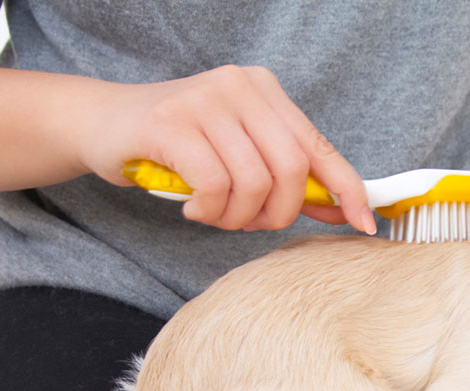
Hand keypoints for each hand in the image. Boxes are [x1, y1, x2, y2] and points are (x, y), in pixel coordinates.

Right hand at [81, 65, 374, 233]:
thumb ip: (285, 175)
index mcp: (266, 91)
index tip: (366, 224)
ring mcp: (205, 100)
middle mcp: (241, 87)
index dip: (348, 189)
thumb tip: (341, 207)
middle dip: (277, 214)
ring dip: (236, 218)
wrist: (103, 125)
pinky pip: (214, 184)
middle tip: (249, 224)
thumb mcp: (238, 153)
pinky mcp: (171, 122)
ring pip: (254, 182)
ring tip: (215, 216)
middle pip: (292, 170)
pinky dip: (208, 211)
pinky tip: (193, 209)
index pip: (320, 147)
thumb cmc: (177, 147)